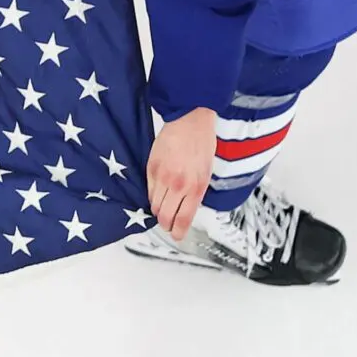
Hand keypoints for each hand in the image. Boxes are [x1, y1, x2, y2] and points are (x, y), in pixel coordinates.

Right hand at [147, 106, 218, 239]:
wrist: (189, 120)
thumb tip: (187, 208)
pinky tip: (158, 194)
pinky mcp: (151, 168)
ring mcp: (163, 177)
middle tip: (168, 225)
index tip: (177, 235)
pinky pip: (149, 191)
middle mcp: (179, 185)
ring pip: (155, 206)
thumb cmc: (201, 143)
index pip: (183, 219)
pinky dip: (153, 196)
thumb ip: (196, 192)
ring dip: (159, 211)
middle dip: (166, 224)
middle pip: (165, 217)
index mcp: (196, 187)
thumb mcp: (207, 172)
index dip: (178, 232)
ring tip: (163, 208)